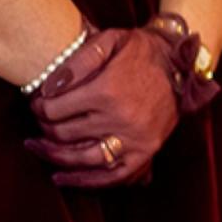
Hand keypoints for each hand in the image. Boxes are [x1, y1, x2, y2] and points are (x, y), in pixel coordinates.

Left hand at [26, 28, 180, 186]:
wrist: (185, 63)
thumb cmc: (144, 51)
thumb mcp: (110, 40)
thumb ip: (77, 61)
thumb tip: (47, 89)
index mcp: (107, 91)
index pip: (53, 110)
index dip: (38, 107)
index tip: (37, 104)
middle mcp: (121, 118)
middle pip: (63, 134)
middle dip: (44, 128)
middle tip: (39, 121)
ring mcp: (135, 138)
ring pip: (81, 158)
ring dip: (54, 155)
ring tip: (39, 148)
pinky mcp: (147, 150)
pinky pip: (112, 175)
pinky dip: (85, 180)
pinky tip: (63, 177)